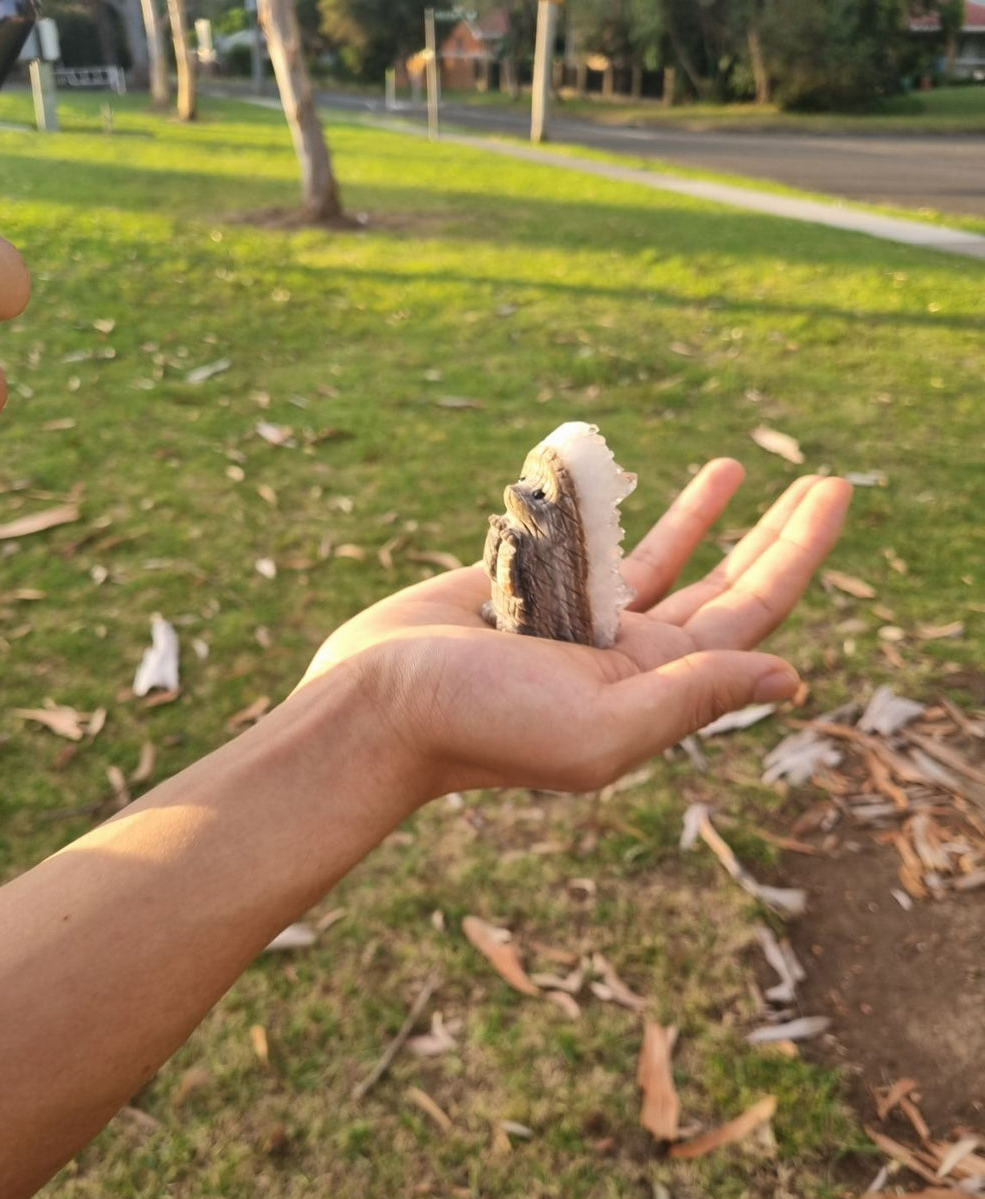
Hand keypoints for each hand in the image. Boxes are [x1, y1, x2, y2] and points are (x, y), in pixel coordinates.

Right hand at [303, 462, 850, 796]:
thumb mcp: (597, 725)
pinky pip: (586, 539)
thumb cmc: (478, 725)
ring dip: (700, 514)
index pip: (748, 617)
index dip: (796, 555)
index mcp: (650, 688)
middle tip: (820, 481)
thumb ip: (692, 698)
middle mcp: (623, 655)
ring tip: (736, 468)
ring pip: (656, 558)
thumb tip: (792, 676)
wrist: (372, 708)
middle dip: (772, 535)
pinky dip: (615, 507)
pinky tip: (634, 479)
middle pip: (720, 586)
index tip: (832, 490)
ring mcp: (574, 619)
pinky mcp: (524, 587)